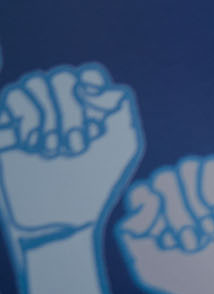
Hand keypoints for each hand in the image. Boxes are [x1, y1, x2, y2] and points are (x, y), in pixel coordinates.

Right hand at [0, 65, 140, 236]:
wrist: (60, 218)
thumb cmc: (95, 185)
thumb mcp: (122, 144)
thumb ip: (120, 105)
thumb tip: (90, 84)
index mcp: (89, 109)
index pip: (88, 75)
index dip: (94, 92)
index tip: (97, 124)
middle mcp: (59, 108)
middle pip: (62, 76)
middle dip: (71, 111)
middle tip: (75, 148)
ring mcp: (31, 116)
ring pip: (35, 82)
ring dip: (49, 117)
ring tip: (53, 152)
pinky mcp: (7, 127)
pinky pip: (12, 96)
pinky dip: (27, 118)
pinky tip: (32, 146)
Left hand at [117, 155, 213, 293]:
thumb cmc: (199, 284)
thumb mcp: (151, 269)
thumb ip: (132, 235)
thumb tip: (145, 199)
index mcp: (159, 219)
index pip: (141, 193)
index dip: (146, 209)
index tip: (164, 239)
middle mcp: (181, 201)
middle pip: (163, 179)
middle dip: (176, 214)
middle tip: (193, 244)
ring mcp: (206, 191)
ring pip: (186, 167)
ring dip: (196, 203)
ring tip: (212, 232)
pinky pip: (211, 165)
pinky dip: (212, 191)